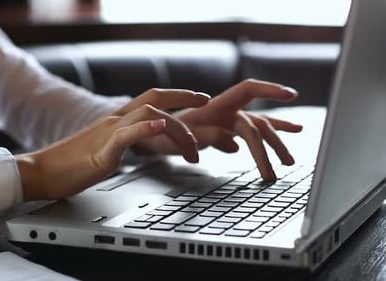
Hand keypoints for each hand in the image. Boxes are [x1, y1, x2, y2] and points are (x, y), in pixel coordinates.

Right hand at [16, 88, 210, 200]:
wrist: (40, 173)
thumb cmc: (69, 165)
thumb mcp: (105, 150)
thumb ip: (124, 142)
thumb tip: (141, 143)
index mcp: (115, 120)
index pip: (150, 99)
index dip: (177, 95)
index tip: (198, 98)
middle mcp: (114, 121)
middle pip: (154, 96)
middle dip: (185, 96)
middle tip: (207, 102)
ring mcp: (108, 133)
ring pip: (148, 114)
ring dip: (178, 128)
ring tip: (193, 149)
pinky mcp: (102, 151)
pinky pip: (126, 134)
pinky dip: (146, 128)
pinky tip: (161, 126)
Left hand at [132, 79, 302, 180]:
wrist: (152, 136)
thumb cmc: (163, 134)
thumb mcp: (180, 137)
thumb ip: (206, 137)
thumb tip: (234, 144)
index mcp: (215, 106)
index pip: (248, 90)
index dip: (270, 91)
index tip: (291, 95)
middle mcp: (225, 111)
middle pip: (258, 122)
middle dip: (272, 143)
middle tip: (282, 165)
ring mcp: (228, 121)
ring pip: (259, 130)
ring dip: (276, 144)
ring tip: (289, 161)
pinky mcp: (228, 131)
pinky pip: (254, 133)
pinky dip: (271, 135)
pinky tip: (290, 135)